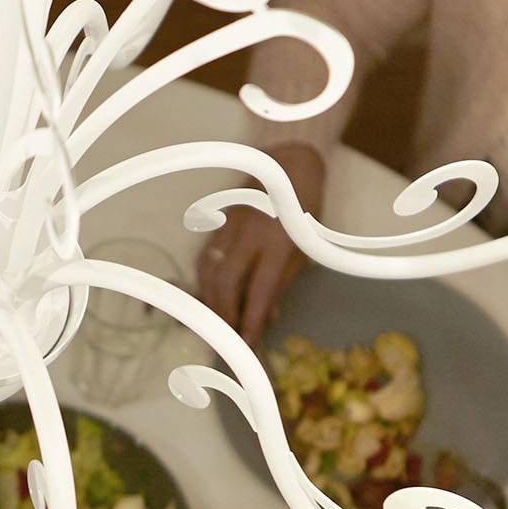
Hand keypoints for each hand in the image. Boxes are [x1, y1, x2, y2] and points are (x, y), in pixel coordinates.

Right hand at [199, 209, 299, 346]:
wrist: (289, 166)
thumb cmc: (302, 212)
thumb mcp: (303, 249)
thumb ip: (282, 282)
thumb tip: (267, 317)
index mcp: (278, 240)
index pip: (261, 288)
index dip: (253, 318)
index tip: (249, 342)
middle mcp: (250, 233)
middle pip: (227, 281)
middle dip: (225, 313)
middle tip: (229, 336)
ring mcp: (230, 226)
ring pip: (209, 272)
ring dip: (211, 301)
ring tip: (219, 322)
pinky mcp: (217, 225)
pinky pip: (204, 260)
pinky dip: (205, 283)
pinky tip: (210, 298)